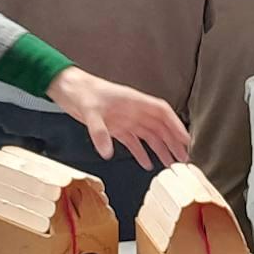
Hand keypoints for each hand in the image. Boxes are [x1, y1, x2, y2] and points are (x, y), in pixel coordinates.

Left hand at [46, 67, 189, 169]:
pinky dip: (141, 153)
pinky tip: (147, 164)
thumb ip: (99, 131)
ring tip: (171, 164)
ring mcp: (126, 120)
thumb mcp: (90, 111)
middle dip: (173, 142)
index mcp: (135, 102)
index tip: (185, 140)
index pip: (163, 113)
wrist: (67, 88)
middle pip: (160, 128)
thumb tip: (107, 152)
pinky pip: (134, 142)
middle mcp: (134, 111)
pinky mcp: (116, 128)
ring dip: (161, 150)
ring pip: (150, 137)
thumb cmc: (82, 91)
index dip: (176, 126)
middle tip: (183, 159)